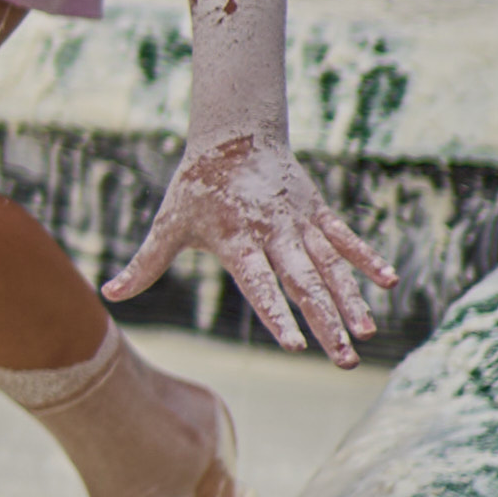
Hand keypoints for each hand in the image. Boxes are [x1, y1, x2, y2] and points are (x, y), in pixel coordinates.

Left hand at [105, 132, 394, 363]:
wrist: (234, 135)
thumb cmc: (196, 187)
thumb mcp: (168, 224)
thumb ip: (145, 265)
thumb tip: (108, 295)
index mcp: (238, 240)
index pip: (260, 284)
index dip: (276, 314)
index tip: (293, 347)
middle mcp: (274, 233)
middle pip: (303, 283)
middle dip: (325, 323)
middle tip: (343, 361)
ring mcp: (300, 222)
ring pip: (330, 266)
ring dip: (351, 300)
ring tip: (366, 335)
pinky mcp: (318, 212)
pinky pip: (346, 239)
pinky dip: (367, 259)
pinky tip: (389, 284)